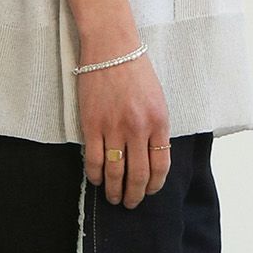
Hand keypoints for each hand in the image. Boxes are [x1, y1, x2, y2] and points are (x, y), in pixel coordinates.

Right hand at [76, 50, 171, 206]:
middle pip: (138, 175)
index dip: (154, 185)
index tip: (148, 192)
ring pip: (115, 172)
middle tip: (130, 203)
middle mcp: (138, 128)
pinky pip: (93, 159)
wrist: (112, 49)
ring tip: (113, 198)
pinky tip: (96, 180)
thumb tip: (151, 158)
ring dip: (114, 190)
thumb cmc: (136, 72)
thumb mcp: (157, 101)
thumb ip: (156, 129)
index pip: (160, 166)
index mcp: (159, 122)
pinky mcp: (92, 125)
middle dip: (134, 195)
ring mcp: (114, 128)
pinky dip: (95, 175)